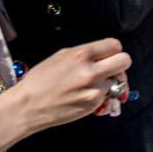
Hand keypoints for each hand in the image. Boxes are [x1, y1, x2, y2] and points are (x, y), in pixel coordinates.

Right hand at [5, 39, 132, 131]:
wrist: (27, 106)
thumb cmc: (40, 80)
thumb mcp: (61, 56)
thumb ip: (85, 53)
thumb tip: (104, 54)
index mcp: (81, 55)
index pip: (114, 45)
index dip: (112, 50)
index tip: (108, 54)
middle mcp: (90, 71)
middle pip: (125, 61)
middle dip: (119, 64)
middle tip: (111, 68)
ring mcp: (94, 89)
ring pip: (118, 80)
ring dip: (109, 81)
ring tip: (92, 84)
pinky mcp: (93, 104)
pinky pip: (108, 95)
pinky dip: (101, 94)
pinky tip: (86, 94)